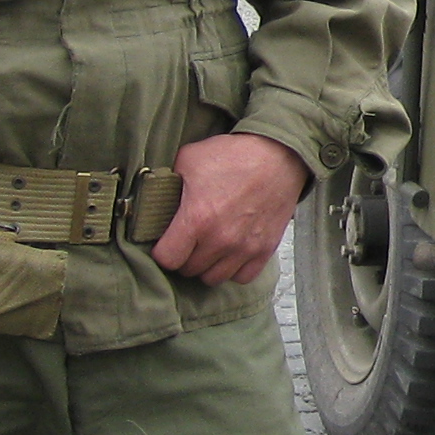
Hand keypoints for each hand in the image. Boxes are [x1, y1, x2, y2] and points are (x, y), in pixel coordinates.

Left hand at [153, 130, 308, 286]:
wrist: (278, 155)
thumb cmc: (234, 155)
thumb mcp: (189, 159)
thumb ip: (169, 183)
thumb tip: (156, 197)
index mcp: (197, 218)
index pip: (167, 259)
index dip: (162, 251)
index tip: (166, 242)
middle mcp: (220, 239)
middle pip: (189, 270)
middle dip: (184, 256)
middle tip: (188, 240)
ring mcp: (244, 248)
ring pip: (213, 278)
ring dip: (207, 265)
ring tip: (208, 248)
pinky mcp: (264, 250)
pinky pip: (242, 277)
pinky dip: (234, 269)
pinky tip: (230, 253)